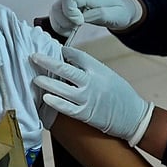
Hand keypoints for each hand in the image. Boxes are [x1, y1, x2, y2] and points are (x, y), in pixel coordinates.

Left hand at [31, 46, 153, 145]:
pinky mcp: (84, 114)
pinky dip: (55, 102)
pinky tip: (45, 98)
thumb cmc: (121, 94)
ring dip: (47, 82)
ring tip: (36, 78)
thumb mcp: (108, 75)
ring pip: (61, 88)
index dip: (64, 52)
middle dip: (47, 62)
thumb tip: (69, 62)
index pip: (76, 55)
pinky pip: (66, 107)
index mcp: (98, 69)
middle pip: (65, 69)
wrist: (132, 116)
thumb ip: (90, 69)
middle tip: (34, 57)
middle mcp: (91, 82)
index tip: (56, 50)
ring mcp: (86, 98)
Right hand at [49, 0, 142, 36]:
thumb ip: (100, 14)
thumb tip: (83, 18)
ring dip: (60, 26)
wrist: (121, 10)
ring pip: (54, 13)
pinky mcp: (68, 12)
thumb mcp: (116, 14)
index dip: (70, 12)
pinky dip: (59, 27)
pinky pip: (55, 18)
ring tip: (72, 31)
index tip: (80, 22)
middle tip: (75, 29)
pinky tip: (70, 32)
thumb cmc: (119, 11)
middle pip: (57, 6)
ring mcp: (70, 5)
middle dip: (63, 22)